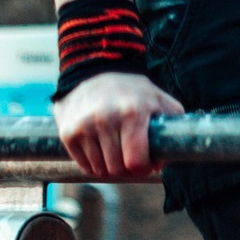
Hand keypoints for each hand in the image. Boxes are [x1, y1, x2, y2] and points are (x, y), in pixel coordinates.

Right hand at [54, 71, 183, 178]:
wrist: (94, 69)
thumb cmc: (131, 90)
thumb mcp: (157, 98)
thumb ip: (171, 125)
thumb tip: (164, 160)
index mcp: (133, 112)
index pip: (136, 163)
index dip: (143, 168)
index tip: (144, 162)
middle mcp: (106, 118)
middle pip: (117, 170)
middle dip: (126, 168)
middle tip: (128, 155)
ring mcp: (84, 126)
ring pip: (100, 170)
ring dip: (109, 165)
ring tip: (114, 147)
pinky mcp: (68, 132)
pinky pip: (83, 165)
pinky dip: (93, 162)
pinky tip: (99, 145)